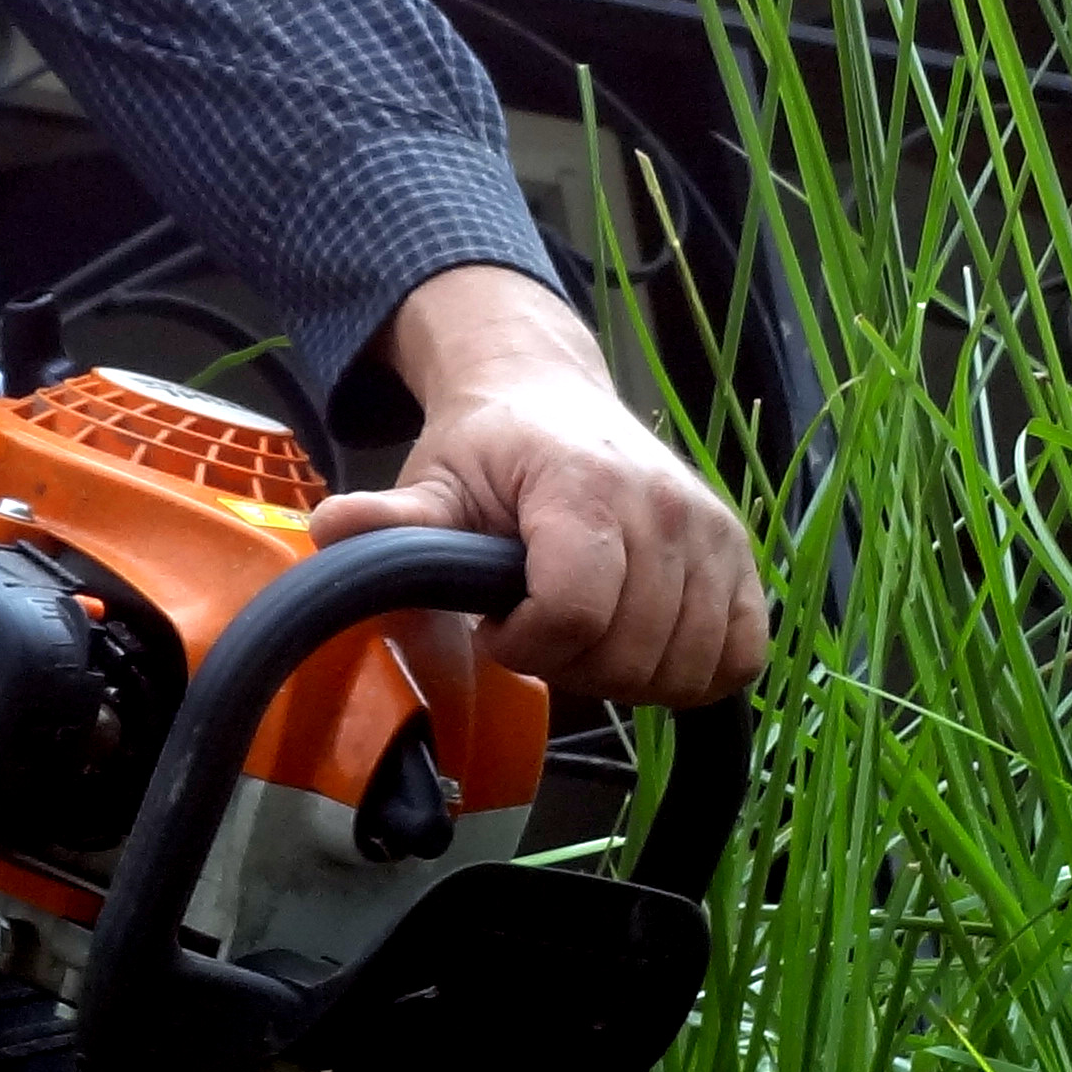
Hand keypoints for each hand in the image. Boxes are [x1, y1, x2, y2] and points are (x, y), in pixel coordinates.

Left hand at [311, 264, 766, 707]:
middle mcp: (665, 508)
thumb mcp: (434, 480)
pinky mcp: (741, 558)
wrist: (552, 395)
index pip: (573, 612)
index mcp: (585, 487)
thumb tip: (330, 529)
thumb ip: (394, 520)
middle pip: (629, 654)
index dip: (526, 643)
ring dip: (628, 676)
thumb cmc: (490, 448)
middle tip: (538, 628)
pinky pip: (739, 658)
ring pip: (684, 669)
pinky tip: (642, 643)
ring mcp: (713, 534)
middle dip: (571, 666)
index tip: (497, 622)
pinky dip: (692, 673)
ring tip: (586, 630)